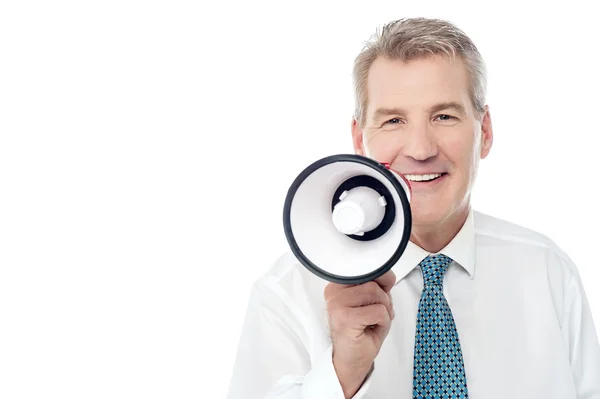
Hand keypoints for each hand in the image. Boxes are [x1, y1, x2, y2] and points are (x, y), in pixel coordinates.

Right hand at [324, 271, 395, 397]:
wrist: (353, 360)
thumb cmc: (363, 331)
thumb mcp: (373, 302)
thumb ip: (378, 285)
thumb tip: (387, 276)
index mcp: (337, 285)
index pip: (365, 269)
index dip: (381, 282)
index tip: (379, 296)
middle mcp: (333, 292)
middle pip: (372, 282)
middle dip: (384, 301)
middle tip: (376, 316)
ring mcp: (337, 305)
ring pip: (376, 294)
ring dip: (384, 312)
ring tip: (373, 323)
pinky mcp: (345, 318)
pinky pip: (378, 311)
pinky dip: (383, 322)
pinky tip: (371, 330)